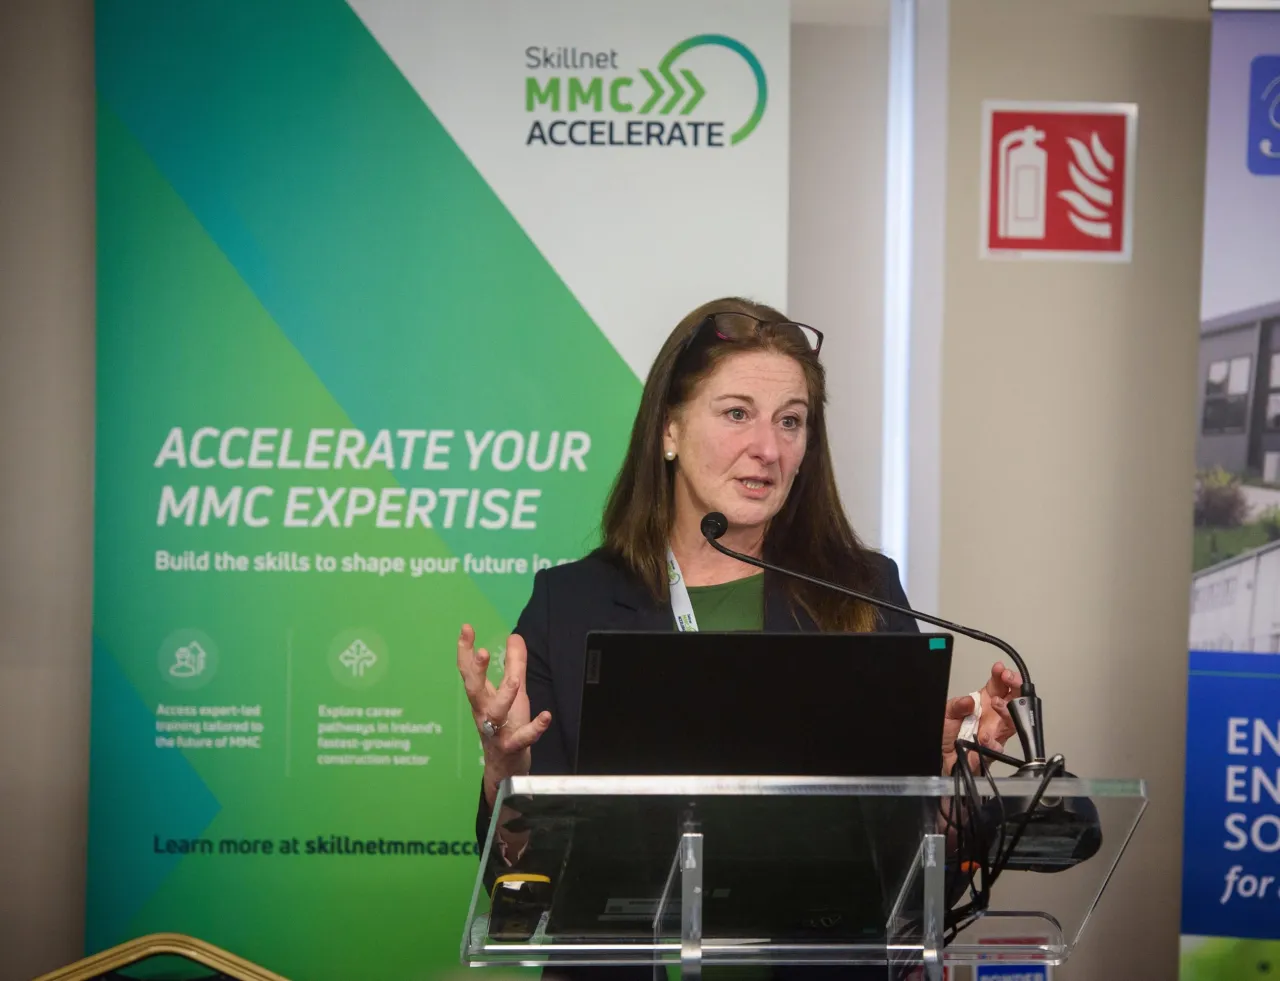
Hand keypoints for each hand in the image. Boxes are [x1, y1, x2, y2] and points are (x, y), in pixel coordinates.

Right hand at [457, 625, 550, 804]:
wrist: (505, 770)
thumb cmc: (507, 727)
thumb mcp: (512, 693)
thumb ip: (514, 665)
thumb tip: (514, 636)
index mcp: (482, 698)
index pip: (469, 671)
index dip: (466, 650)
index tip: (466, 628)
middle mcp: (484, 713)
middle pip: (475, 690)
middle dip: (476, 671)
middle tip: (482, 652)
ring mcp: (496, 732)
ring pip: (495, 714)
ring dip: (504, 697)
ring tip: (515, 681)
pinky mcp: (511, 748)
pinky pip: (521, 738)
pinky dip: (534, 728)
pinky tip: (545, 716)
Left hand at [942, 661, 1021, 773]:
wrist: (941, 757)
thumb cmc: (946, 733)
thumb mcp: (947, 712)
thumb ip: (957, 706)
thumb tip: (969, 701)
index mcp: (983, 702)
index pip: (998, 686)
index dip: (1001, 676)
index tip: (1000, 669)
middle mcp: (993, 716)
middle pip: (1013, 699)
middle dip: (1015, 686)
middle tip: (1008, 678)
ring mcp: (995, 732)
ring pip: (1012, 720)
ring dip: (1007, 710)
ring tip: (996, 702)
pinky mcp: (992, 750)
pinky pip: (998, 745)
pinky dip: (992, 740)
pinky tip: (984, 736)